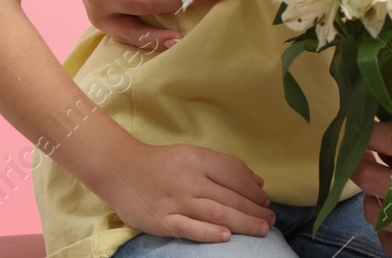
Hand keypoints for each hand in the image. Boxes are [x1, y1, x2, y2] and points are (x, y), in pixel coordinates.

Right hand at [99, 138, 276, 242]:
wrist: (120, 170)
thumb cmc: (161, 163)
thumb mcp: (192, 155)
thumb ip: (223, 166)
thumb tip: (257, 182)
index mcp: (197, 159)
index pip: (233, 174)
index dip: (253, 189)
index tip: (266, 200)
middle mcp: (189, 179)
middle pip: (229, 197)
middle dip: (254, 210)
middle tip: (271, 220)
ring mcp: (175, 201)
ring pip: (215, 213)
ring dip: (242, 222)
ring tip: (261, 229)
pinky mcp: (162, 220)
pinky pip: (188, 227)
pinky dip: (208, 232)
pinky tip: (226, 237)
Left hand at [351, 122, 391, 257]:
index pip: (391, 138)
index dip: (373, 131)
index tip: (370, 129)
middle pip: (371, 177)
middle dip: (361, 162)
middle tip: (365, 156)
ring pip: (375, 213)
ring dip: (373, 197)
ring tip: (381, 188)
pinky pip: (391, 246)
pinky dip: (386, 230)